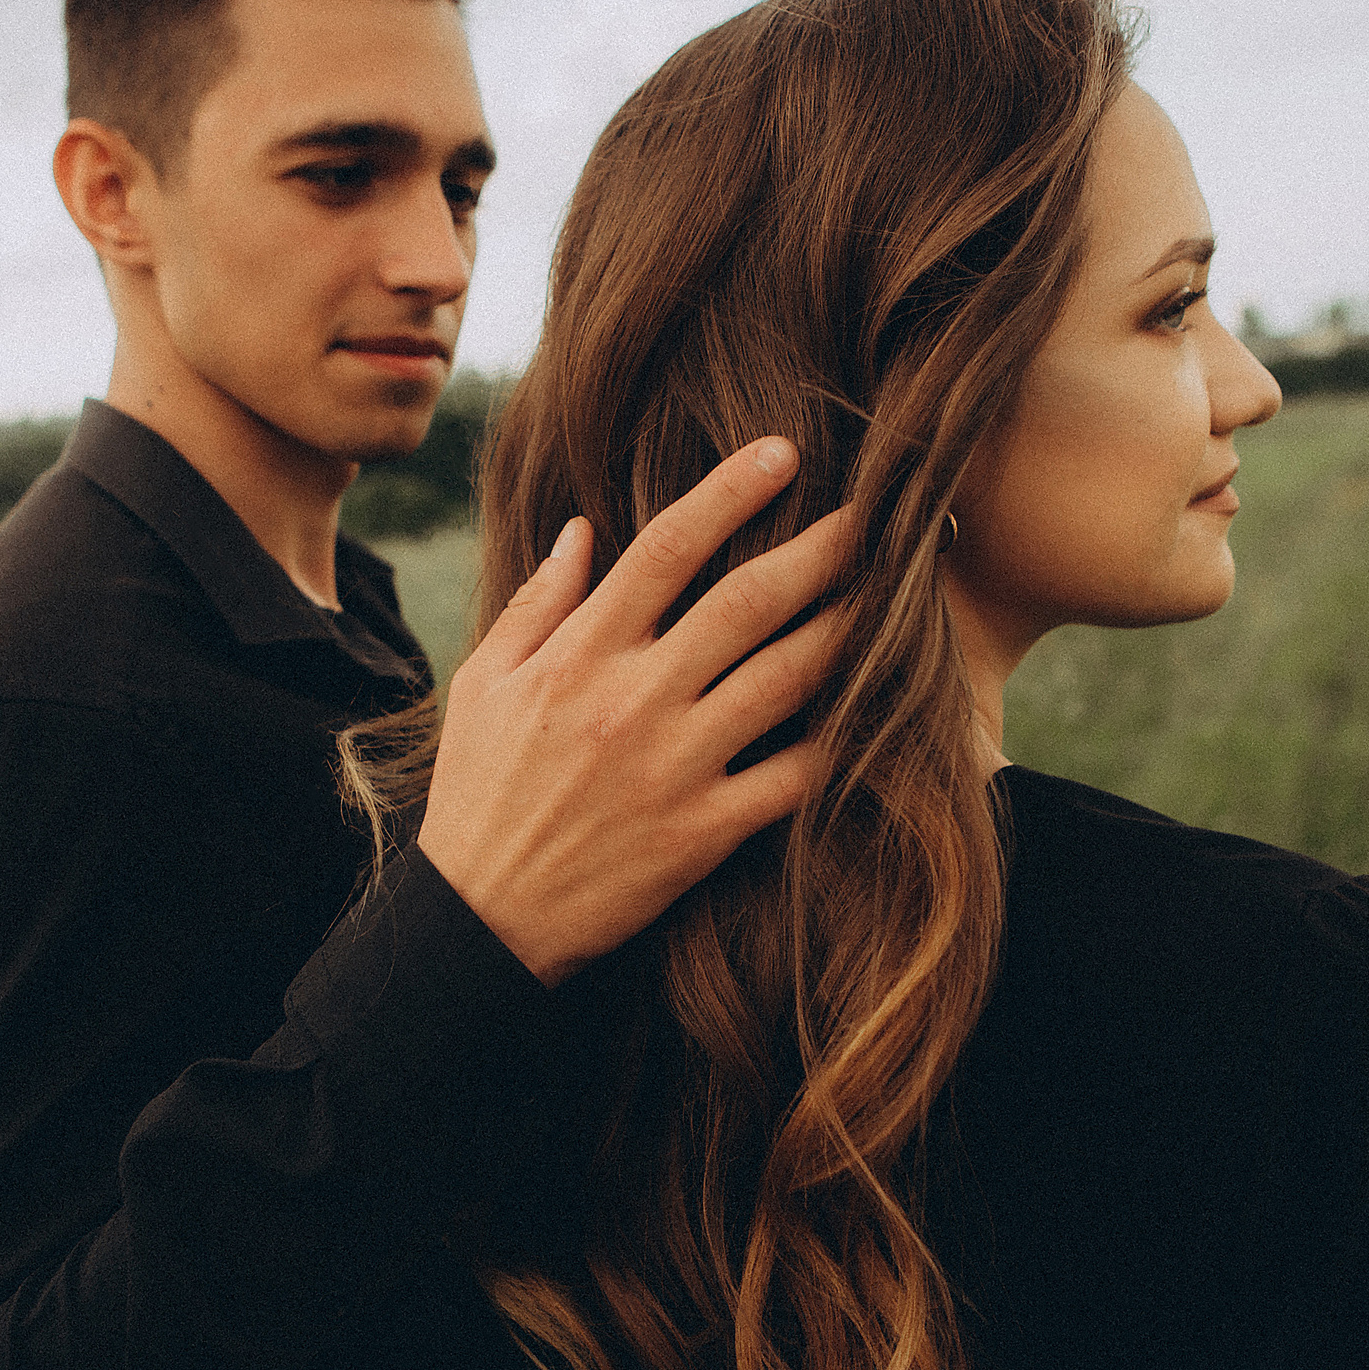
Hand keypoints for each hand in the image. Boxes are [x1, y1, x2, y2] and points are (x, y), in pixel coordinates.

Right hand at [418, 437, 850, 986]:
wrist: (480, 915)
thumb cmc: (477, 794)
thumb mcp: (483, 684)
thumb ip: (538, 604)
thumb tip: (582, 529)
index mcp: (580, 654)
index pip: (667, 548)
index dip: (730, 492)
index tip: (780, 454)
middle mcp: (635, 699)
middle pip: (749, 602)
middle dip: (820, 549)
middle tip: (873, 513)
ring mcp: (676, 765)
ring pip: (786, 679)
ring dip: (845, 630)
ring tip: (890, 596)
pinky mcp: (704, 831)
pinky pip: (792, 777)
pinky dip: (839, 742)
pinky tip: (877, 711)